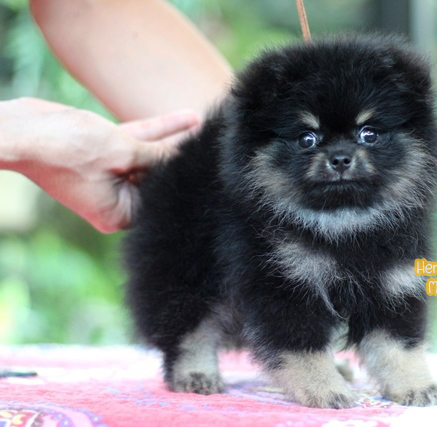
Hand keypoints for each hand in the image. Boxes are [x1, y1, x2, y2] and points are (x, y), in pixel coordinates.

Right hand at [0, 98, 199, 232]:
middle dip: (184, 161)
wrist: (22, 129)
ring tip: (208, 128)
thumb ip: (159, 156)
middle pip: (160, 179)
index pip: (163, 201)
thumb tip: (189, 160)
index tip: (215, 177)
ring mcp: (111, 175)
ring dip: (177, 141)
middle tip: (217, 150)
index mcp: (120, 213)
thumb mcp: (123, 152)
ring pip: (153, 157)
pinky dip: (161, 130)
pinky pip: (140, 142)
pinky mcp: (107, 153)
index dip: (186, 185)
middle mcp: (118, 199)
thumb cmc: (66, 148)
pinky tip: (188, 119)